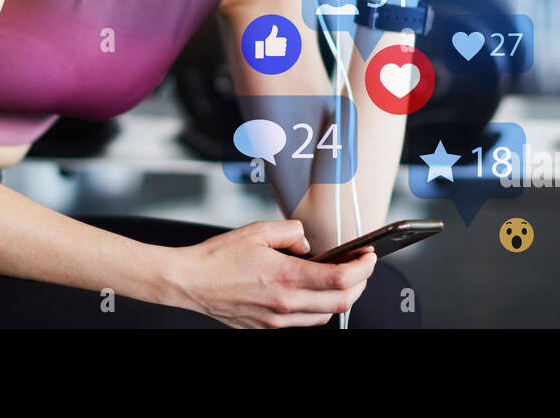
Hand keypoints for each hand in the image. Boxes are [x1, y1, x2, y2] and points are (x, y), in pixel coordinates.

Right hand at [167, 220, 376, 328]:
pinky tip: (313, 292)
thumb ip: (292, 233)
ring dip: (340, 299)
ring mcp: (276, 320)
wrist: (191, 281)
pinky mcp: (267, 327)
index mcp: (285, 277)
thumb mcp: (259, 230)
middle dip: (359, 284)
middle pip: (341, 303)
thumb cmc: (219, 256)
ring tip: (341, 278)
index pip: (340, 279)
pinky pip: (304, 322)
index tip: (368, 256)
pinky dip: (317, 308)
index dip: (363, 268)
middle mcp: (284, 304)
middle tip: (362, 267)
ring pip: (325, 317)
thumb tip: (309, 244)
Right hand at [256, 25, 286, 58]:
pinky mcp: (278, 54)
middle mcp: (278, 45)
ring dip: (283, 49)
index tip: (282, 41)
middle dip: (283, 44)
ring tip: (281, 48)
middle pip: (284, 44)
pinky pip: (283, 53)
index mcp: (277, 40)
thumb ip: (274, 31)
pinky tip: (281, 52)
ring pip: (284, 49)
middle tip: (280, 45)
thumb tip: (274, 26)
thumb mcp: (270, 36)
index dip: (283, 40)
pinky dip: (283, 53)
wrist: (263, 49)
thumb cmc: (267, 42)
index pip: (284, 40)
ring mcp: (278, 50)